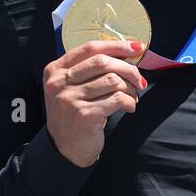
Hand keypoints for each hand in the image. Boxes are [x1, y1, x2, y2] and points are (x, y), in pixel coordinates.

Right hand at [43, 39, 147, 167]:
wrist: (65, 149)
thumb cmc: (74, 114)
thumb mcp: (72, 87)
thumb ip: (90, 70)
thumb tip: (128, 53)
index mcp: (55, 70)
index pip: (90, 48)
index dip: (116, 45)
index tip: (136, 48)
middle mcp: (59, 82)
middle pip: (103, 62)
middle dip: (128, 69)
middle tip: (139, 80)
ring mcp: (70, 99)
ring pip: (113, 81)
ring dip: (131, 89)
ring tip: (133, 97)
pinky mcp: (84, 114)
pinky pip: (117, 99)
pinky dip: (130, 102)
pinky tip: (130, 107)